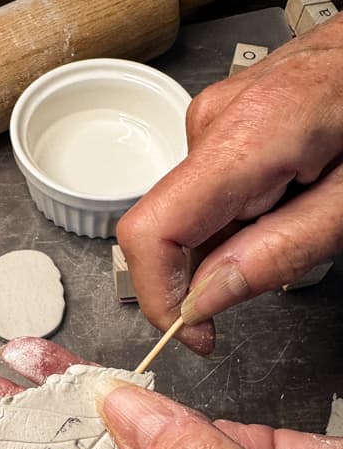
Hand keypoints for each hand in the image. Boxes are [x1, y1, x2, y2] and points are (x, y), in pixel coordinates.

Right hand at [117, 13, 342, 353]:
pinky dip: (237, 214)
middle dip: (211, 267)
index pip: (151, 232)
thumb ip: (277, 254)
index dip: (160, 296)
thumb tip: (203, 300)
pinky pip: (204, 190)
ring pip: (188, 214)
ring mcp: (211, 119)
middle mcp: (211, 124)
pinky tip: (285, 195)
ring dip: (231, 239)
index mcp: (244, 139)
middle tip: (281, 260)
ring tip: (298, 211)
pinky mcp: (219, 122)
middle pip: (168, 229)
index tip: (195, 329)